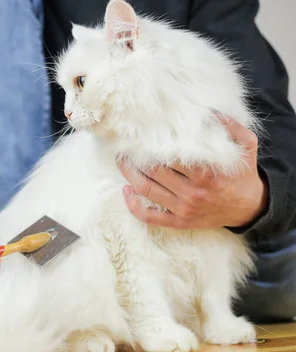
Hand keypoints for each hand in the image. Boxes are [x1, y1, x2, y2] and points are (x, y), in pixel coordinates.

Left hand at [119, 115, 267, 229]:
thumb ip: (229, 126)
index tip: (140, 136)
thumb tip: (208, 111)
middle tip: (124, 147)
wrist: (250, 207)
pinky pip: (150, 217)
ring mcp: (184, 208)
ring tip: (121, 162)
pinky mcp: (180, 222)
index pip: (169, 156)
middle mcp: (192, 192)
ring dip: (129, 176)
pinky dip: (133, 206)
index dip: (150, 145)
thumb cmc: (243, 173)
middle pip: (153, 172)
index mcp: (205, 172)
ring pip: (146, 190)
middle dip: (134, 158)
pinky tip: (126, 192)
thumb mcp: (245, 145)